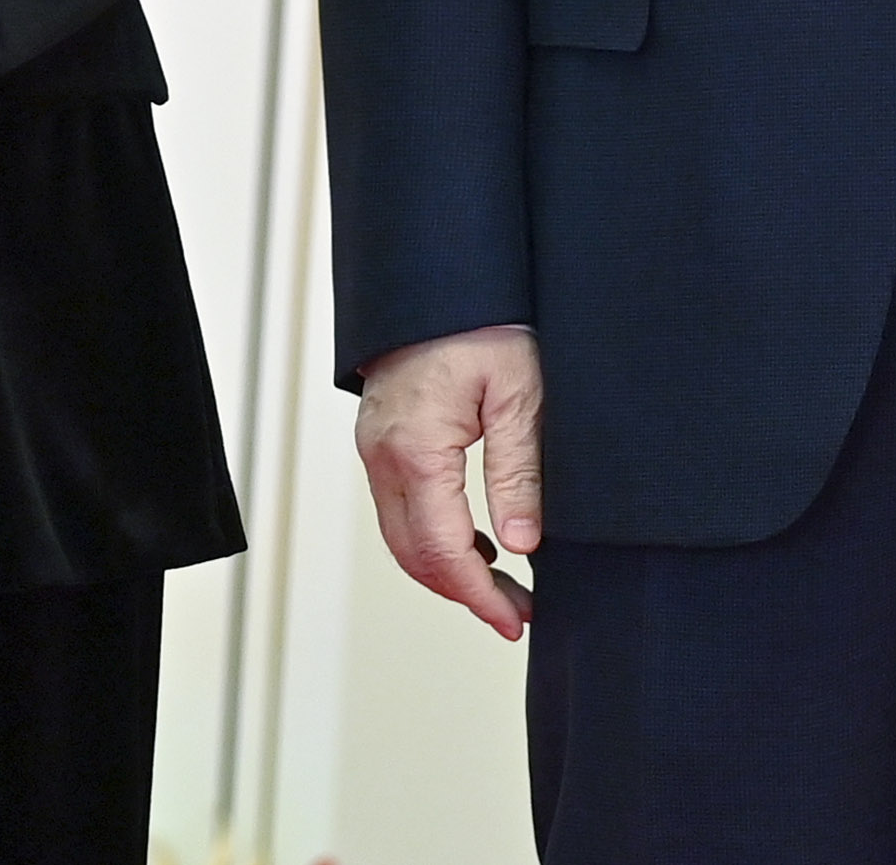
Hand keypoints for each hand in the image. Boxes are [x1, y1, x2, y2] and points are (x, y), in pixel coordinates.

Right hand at [355, 325, 543, 641]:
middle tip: (514, 612)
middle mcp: (383, 456)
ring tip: (501, 584)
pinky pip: (399, 507)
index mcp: (416, 451)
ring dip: (446, 568)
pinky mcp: (380, 439)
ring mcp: (375, 449)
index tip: (514, 619)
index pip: (443, 551)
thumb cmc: (482, 322)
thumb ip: (517, 475)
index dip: (479, 595)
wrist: (440, 277)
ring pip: (401, 537)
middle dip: (464, 593)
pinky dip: (431, 536)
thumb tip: (521, 546)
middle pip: (414, 556)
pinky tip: (474, 539)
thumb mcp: (518, 397)